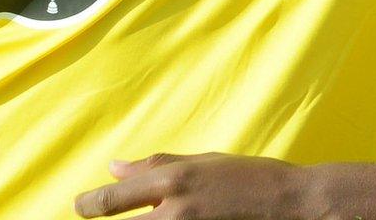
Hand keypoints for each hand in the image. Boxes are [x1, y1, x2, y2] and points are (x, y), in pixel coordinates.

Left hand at [75, 153, 315, 219]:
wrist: (294, 205)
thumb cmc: (252, 178)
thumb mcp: (205, 162)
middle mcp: (175, 211)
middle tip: (98, 215)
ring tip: (157, 217)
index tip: (81, 206)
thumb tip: (115, 167)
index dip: (89, 205)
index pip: (112, 199)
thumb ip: (158, 165)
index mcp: (174, 180)